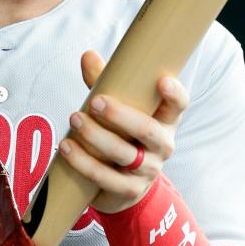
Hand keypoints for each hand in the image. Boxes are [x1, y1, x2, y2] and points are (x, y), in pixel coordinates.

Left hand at [58, 50, 188, 214]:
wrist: (121, 184)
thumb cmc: (122, 134)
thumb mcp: (118, 108)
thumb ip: (105, 82)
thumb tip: (88, 55)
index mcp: (165, 121)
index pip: (178, 106)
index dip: (174, 95)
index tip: (162, 81)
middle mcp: (162, 146)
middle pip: (148, 131)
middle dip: (121, 115)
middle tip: (96, 101)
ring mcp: (147, 170)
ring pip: (124, 154)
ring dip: (96, 136)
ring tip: (74, 119)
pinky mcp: (128, 189)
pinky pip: (106, 178)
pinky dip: (84, 163)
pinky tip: (66, 148)